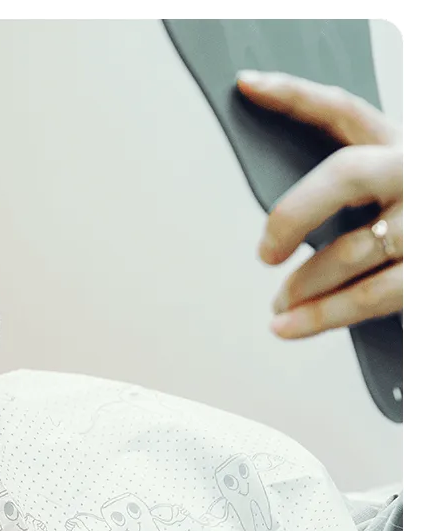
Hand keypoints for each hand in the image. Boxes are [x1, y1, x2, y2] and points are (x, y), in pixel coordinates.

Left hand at [236, 70, 402, 338]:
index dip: (293, 94)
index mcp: (402, 145)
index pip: (343, 109)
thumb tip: (282, 228)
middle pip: (345, 176)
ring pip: (351, 249)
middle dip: (293, 213)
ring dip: (304, 285)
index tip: (246, 85)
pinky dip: (321, 317)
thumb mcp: (396, 186)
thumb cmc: (420, 216)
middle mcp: (415, 172)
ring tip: (280, 307)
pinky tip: (289, 328)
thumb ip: (357, 191)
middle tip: (266, 252)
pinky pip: (368, 296)